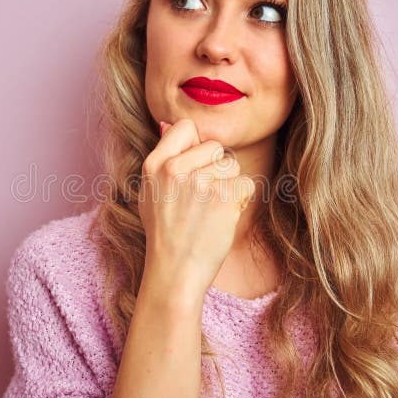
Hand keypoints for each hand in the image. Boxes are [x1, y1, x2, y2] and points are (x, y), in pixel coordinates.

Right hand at [138, 118, 254, 302]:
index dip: (197, 145)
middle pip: (215, 147)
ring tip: (209, 211)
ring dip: (229, 187)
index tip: (194, 168)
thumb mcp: (151, 192)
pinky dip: (240, 202)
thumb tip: (170, 124)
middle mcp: (174, 169)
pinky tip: (222, 219)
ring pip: (232, 166)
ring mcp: (198, 183)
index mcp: (154, 165)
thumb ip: (163, 159)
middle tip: (200, 200)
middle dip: (216, 169)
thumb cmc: (165, 234)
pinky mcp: (222, 198)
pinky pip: (246, 185)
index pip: (186, 127)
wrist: (174, 272)